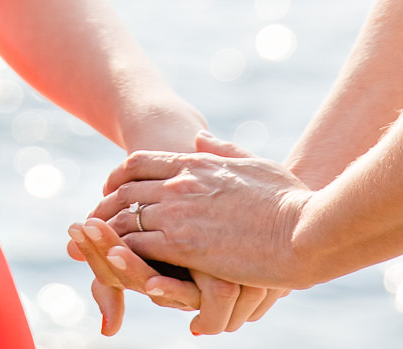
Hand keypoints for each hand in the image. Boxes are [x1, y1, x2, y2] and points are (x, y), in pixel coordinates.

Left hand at [66, 132, 287, 334]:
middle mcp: (182, 182)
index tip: (111, 190)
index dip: (119, 176)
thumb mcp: (256, 163)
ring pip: (124, 217)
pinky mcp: (183, 244)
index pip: (140, 161)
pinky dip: (122, 255)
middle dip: (105, 206)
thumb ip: (223, 150)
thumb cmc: (294, 199)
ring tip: (98, 248)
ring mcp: (179, 212)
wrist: (308, 229)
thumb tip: (198, 134)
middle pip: (124, 189)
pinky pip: (135, 245)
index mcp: (198, 162)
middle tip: (94, 223)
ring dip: (108, 232)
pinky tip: (120, 267)